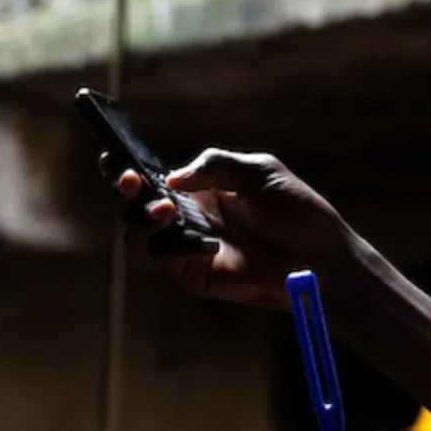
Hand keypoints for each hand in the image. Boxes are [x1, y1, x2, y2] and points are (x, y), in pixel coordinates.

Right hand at [103, 149, 356, 311]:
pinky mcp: (194, 275)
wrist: (321, 256)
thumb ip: (214, 166)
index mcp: (195, 189)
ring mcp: (186, 247)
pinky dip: (178, 247)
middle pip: (134, 205)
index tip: (109, 156)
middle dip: (125, 191)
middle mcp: (184, 217)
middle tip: (131, 180)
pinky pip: (167, 259)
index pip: (150, 176)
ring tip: (164, 209)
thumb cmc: (295, 211)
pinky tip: (208, 242)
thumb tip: (171, 178)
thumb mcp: (257, 172)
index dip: (123, 167)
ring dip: (143, 218)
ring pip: (140, 234)